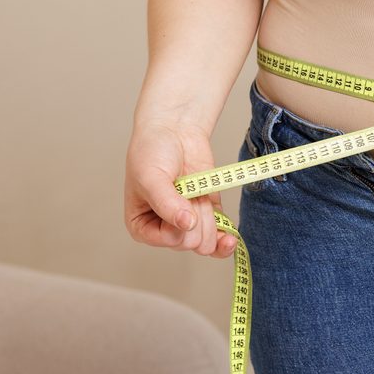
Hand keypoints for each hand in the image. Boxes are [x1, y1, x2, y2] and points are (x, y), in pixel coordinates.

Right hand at [124, 119, 237, 257]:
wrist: (174, 131)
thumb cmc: (152, 152)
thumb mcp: (151, 178)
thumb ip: (167, 203)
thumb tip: (187, 225)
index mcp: (142, 226)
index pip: (170, 240)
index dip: (178, 222)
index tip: (174, 197)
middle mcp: (165, 228)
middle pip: (191, 242)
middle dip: (195, 216)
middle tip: (186, 190)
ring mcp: (188, 223)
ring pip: (207, 241)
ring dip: (208, 216)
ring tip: (197, 193)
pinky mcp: (208, 213)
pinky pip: (220, 235)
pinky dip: (227, 237)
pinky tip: (231, 238)